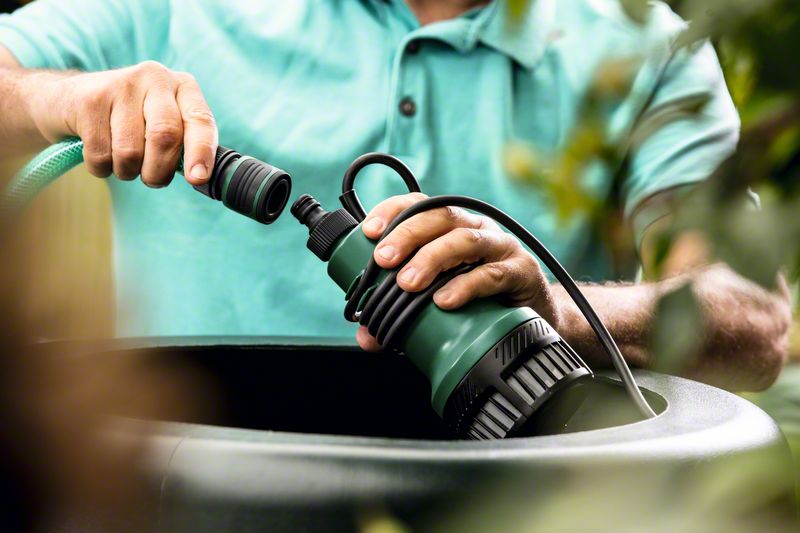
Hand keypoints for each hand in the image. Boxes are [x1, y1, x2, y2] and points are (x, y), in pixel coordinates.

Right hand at [29, 61, 217, 186]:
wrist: (68, 99)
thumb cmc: (130, 121)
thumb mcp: (164, 123)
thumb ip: (185, 144)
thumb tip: (200, 177)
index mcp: (183, 86)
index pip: (200, 120)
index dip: (201, 152)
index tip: (197, 178)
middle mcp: (155, 78)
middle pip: (165, 136)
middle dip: (159, 170)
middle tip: (152, 179)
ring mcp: (120, 85)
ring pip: (131, 151)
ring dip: (127, 171)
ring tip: (123, 162)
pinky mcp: (89, 100)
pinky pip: (101, 155)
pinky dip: (102, 169)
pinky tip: (101, 156)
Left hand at [356, 193, 559, 350]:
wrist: (537, 319)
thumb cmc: (482, 303)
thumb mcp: (438, 304)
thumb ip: (401, 316)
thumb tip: (367, 338)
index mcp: (451, 228)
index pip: (420, 204)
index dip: (393, 211)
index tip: (369, 232)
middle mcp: (475, 229)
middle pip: (439, 216)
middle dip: (407, 234)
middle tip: (384, 260)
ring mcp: (500, 247)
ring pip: (465, 239)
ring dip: (432, 257)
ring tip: (408, 283)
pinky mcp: (521, 272)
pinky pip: (492, 274)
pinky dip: (466, 286)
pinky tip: (445, 300)